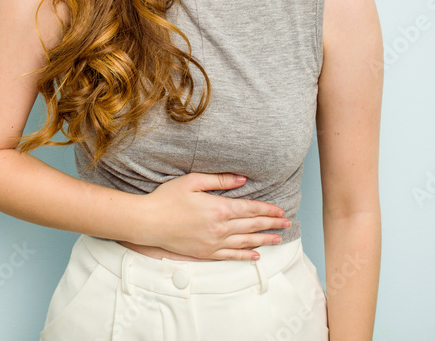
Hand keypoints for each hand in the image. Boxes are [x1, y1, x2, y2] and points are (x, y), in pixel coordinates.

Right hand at [135, 172, 289, 259]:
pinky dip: (245, 256)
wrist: (148, 222)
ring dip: (264, 240)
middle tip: (286, 223)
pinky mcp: (205, 253)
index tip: (280, 210)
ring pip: (245, 242)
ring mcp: (213, 243)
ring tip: (278, 239)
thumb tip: (243, 179)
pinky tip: (256, 256)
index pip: (250, 209)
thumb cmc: (167, 198)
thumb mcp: (193, 181)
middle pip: (252, 226)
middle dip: (271, 224)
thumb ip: (220, 180)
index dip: (268, 210)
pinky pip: (230, 256)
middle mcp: (220, 228)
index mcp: (219, 208)